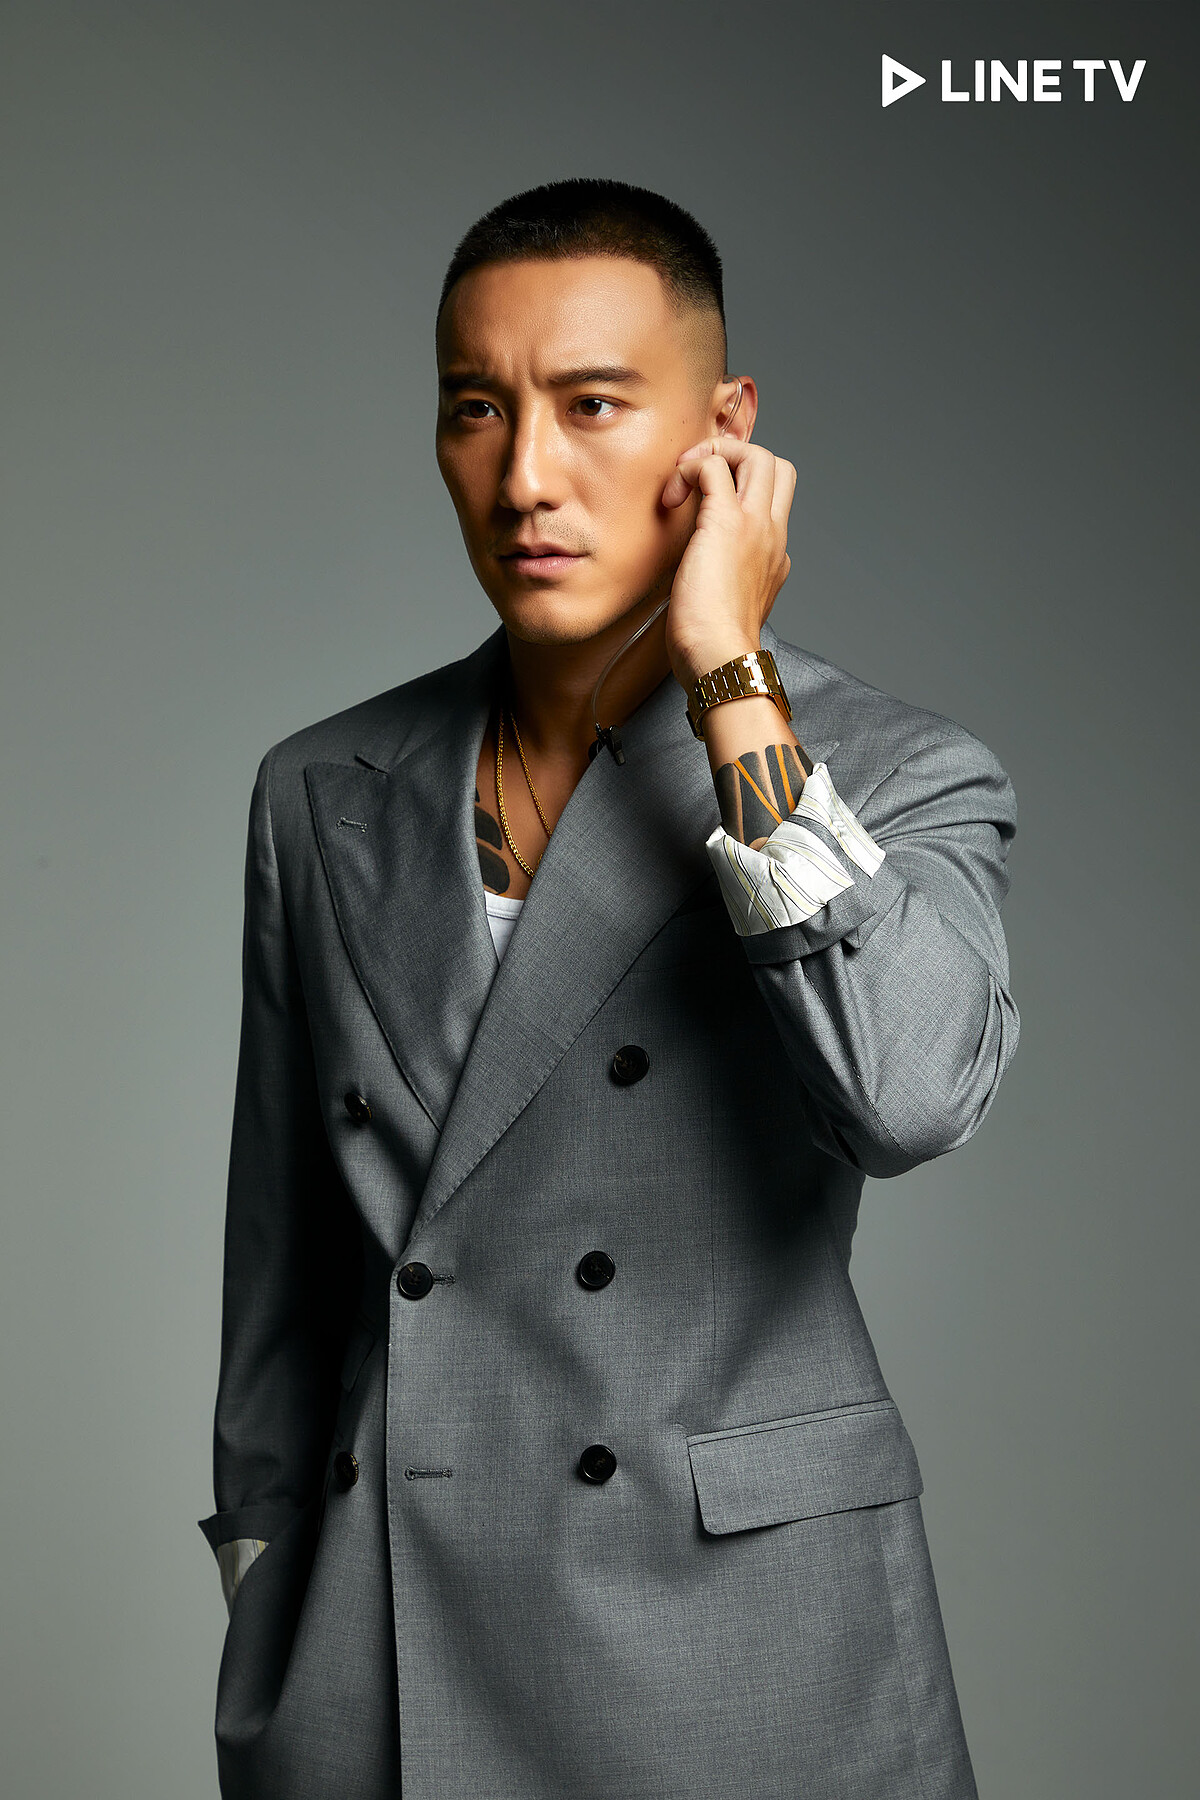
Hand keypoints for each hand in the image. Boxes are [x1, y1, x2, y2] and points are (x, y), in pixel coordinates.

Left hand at [661, 436, 795, 687]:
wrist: (718, 657)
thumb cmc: (713, 645)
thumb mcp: (726, 603)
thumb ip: (723, 579)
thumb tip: (698, 572)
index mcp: (775, 553)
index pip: (774, 499)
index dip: (741, 487)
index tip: (707, 504)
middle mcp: (773, 533)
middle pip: (777, 466)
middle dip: (737, 457)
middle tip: (699, 479)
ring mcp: (755, 525)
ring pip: (758, 455)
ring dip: (717, 453)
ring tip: (686, 479)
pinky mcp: (726, 522)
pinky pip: (714, 466)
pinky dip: (691, 467)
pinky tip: (673, 495)